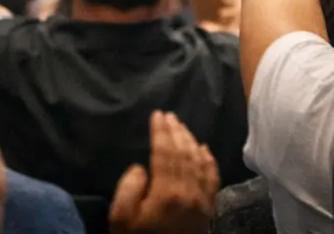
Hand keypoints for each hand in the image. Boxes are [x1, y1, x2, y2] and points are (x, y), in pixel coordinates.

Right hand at [108, 112, 218, 233]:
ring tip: (182, 127)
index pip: (164, 152)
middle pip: (183, 153)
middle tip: (169, 115)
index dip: (161, 131)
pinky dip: (209, 161)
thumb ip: (128, 189)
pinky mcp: (208, 210)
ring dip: (191, 141)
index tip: (157, 114)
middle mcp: (188, 192)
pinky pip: (212, 179)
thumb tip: (141, 168)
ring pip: (199, 162)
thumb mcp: (120, 220)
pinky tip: (204, 149)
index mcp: (165, 192)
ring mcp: (201, 201)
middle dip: (176, 131)